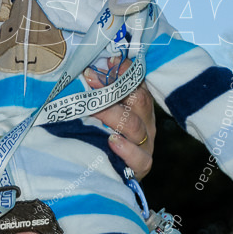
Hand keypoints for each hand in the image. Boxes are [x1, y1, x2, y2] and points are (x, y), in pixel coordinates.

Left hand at [85, 56, 155, 179]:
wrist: (113, 172)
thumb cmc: (103, 137)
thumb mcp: (103, 113)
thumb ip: (100, 96)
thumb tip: (86, 73)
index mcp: (140, 107)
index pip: (137, 84)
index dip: (124, 71)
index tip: (107, 61)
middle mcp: (146, 123)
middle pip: (139, 101)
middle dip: (114, 88)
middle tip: (90, 79)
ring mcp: (145, 144)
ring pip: (135, 127)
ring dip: (113, 115)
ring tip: (94, 109)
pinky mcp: (141, 166)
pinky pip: (140, 158)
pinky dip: (126, 150)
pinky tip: (112, 141)